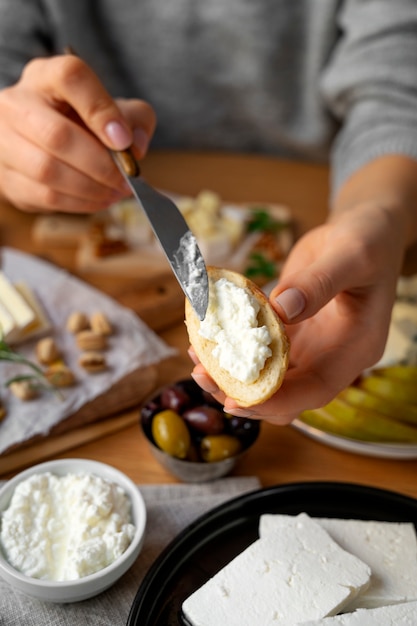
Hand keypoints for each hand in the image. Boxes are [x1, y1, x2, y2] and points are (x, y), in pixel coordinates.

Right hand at [0, 55, 155, 212]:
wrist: (48, 146)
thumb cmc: (86, 124)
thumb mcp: (116, 110)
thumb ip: (135, 120)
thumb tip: (136, 146)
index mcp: (46, 76)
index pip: (70, 77)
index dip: (100, 110)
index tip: (125, 141)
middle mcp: (17, 103)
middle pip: (56, 134)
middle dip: (100, 164)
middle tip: (126, 179)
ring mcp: (5, 141)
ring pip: (48, 170)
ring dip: (91, 188)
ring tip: (116, 192)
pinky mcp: (8, 178)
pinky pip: (45, 196)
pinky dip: (80, 203)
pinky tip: (100, 200)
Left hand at [191, 202, 404, 423]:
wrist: (361, 231)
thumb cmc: (366, 240)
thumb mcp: (350, 255)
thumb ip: (319, 283)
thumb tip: (281, 309)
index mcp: (355, 348)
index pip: (318, 389)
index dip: (279, 401)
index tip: (237, 400)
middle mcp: (331, 356)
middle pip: (287, 393)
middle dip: (245, 394)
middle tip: (203, 377)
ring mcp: (310, 347)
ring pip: (269, 377)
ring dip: (233, 376)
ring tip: (197, 361)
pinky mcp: (291, 334)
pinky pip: (260, 351)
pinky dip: (234, 351)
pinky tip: (206, 339)